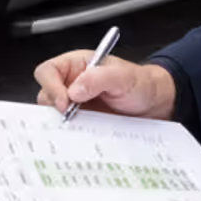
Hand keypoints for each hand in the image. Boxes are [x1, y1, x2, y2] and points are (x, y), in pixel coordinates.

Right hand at [34, 51, 175, 119]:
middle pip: (46, 94)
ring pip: (53, 114)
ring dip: (62, 122)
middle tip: (72, 117)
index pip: (48, 71)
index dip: (51, 86)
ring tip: (81, 125)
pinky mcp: (81, 122)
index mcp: (76, 65)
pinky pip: (67, 129)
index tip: (66, 102)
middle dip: (55, 107)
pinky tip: (83, 135)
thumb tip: (74, 90)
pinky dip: (71, 133)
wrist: (154, 105)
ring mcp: (75, 105)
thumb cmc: (140, 84)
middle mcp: (71, 84)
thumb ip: (98, 78)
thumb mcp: (123, 77)